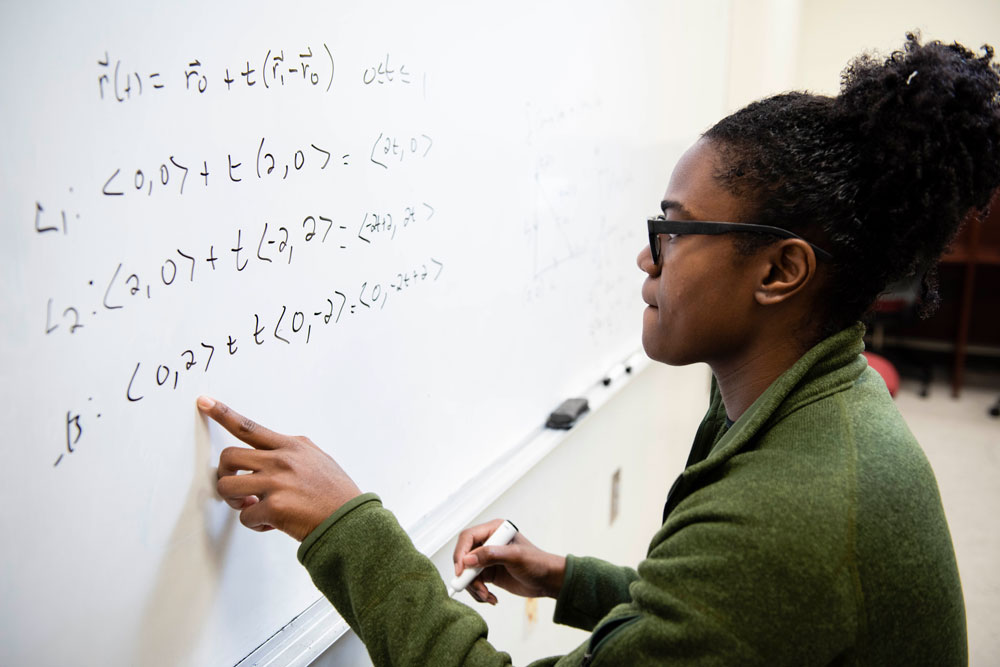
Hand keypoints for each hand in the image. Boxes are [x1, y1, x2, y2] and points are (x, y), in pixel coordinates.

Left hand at [198, 396, 361, 541]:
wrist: (351, 521)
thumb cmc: (336, 494)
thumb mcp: (318, 460)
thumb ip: (293, 453)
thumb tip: (272, 456)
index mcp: (292, 446)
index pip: (250, 427)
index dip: (224, 414)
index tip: (205, 403)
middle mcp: (282, 460)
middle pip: (229, 457)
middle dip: (225, 475)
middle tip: (236, 489)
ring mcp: (277, 482)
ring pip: (228, 486)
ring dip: (234, 501)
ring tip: (250, 506)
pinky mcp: (274, 507)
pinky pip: (245, 515)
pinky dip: (255, 523)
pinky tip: (272, 523)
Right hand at [452, 519, 565, 604]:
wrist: (548, 580)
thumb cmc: (537, 563)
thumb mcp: (515, 557)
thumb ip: (491, 555)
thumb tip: (467, 559)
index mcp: (494, 530)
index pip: (468, 538)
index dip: (461, 553)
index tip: (461, 571)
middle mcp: (488, 542)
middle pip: (464, 557)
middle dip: (468, 576)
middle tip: (477, 589)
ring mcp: (487, 558)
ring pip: (467, 573)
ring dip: (474, 588)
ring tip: (487, 596)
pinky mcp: (488, 572)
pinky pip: (474, 583)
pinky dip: (479, 593)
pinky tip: (491, 598)